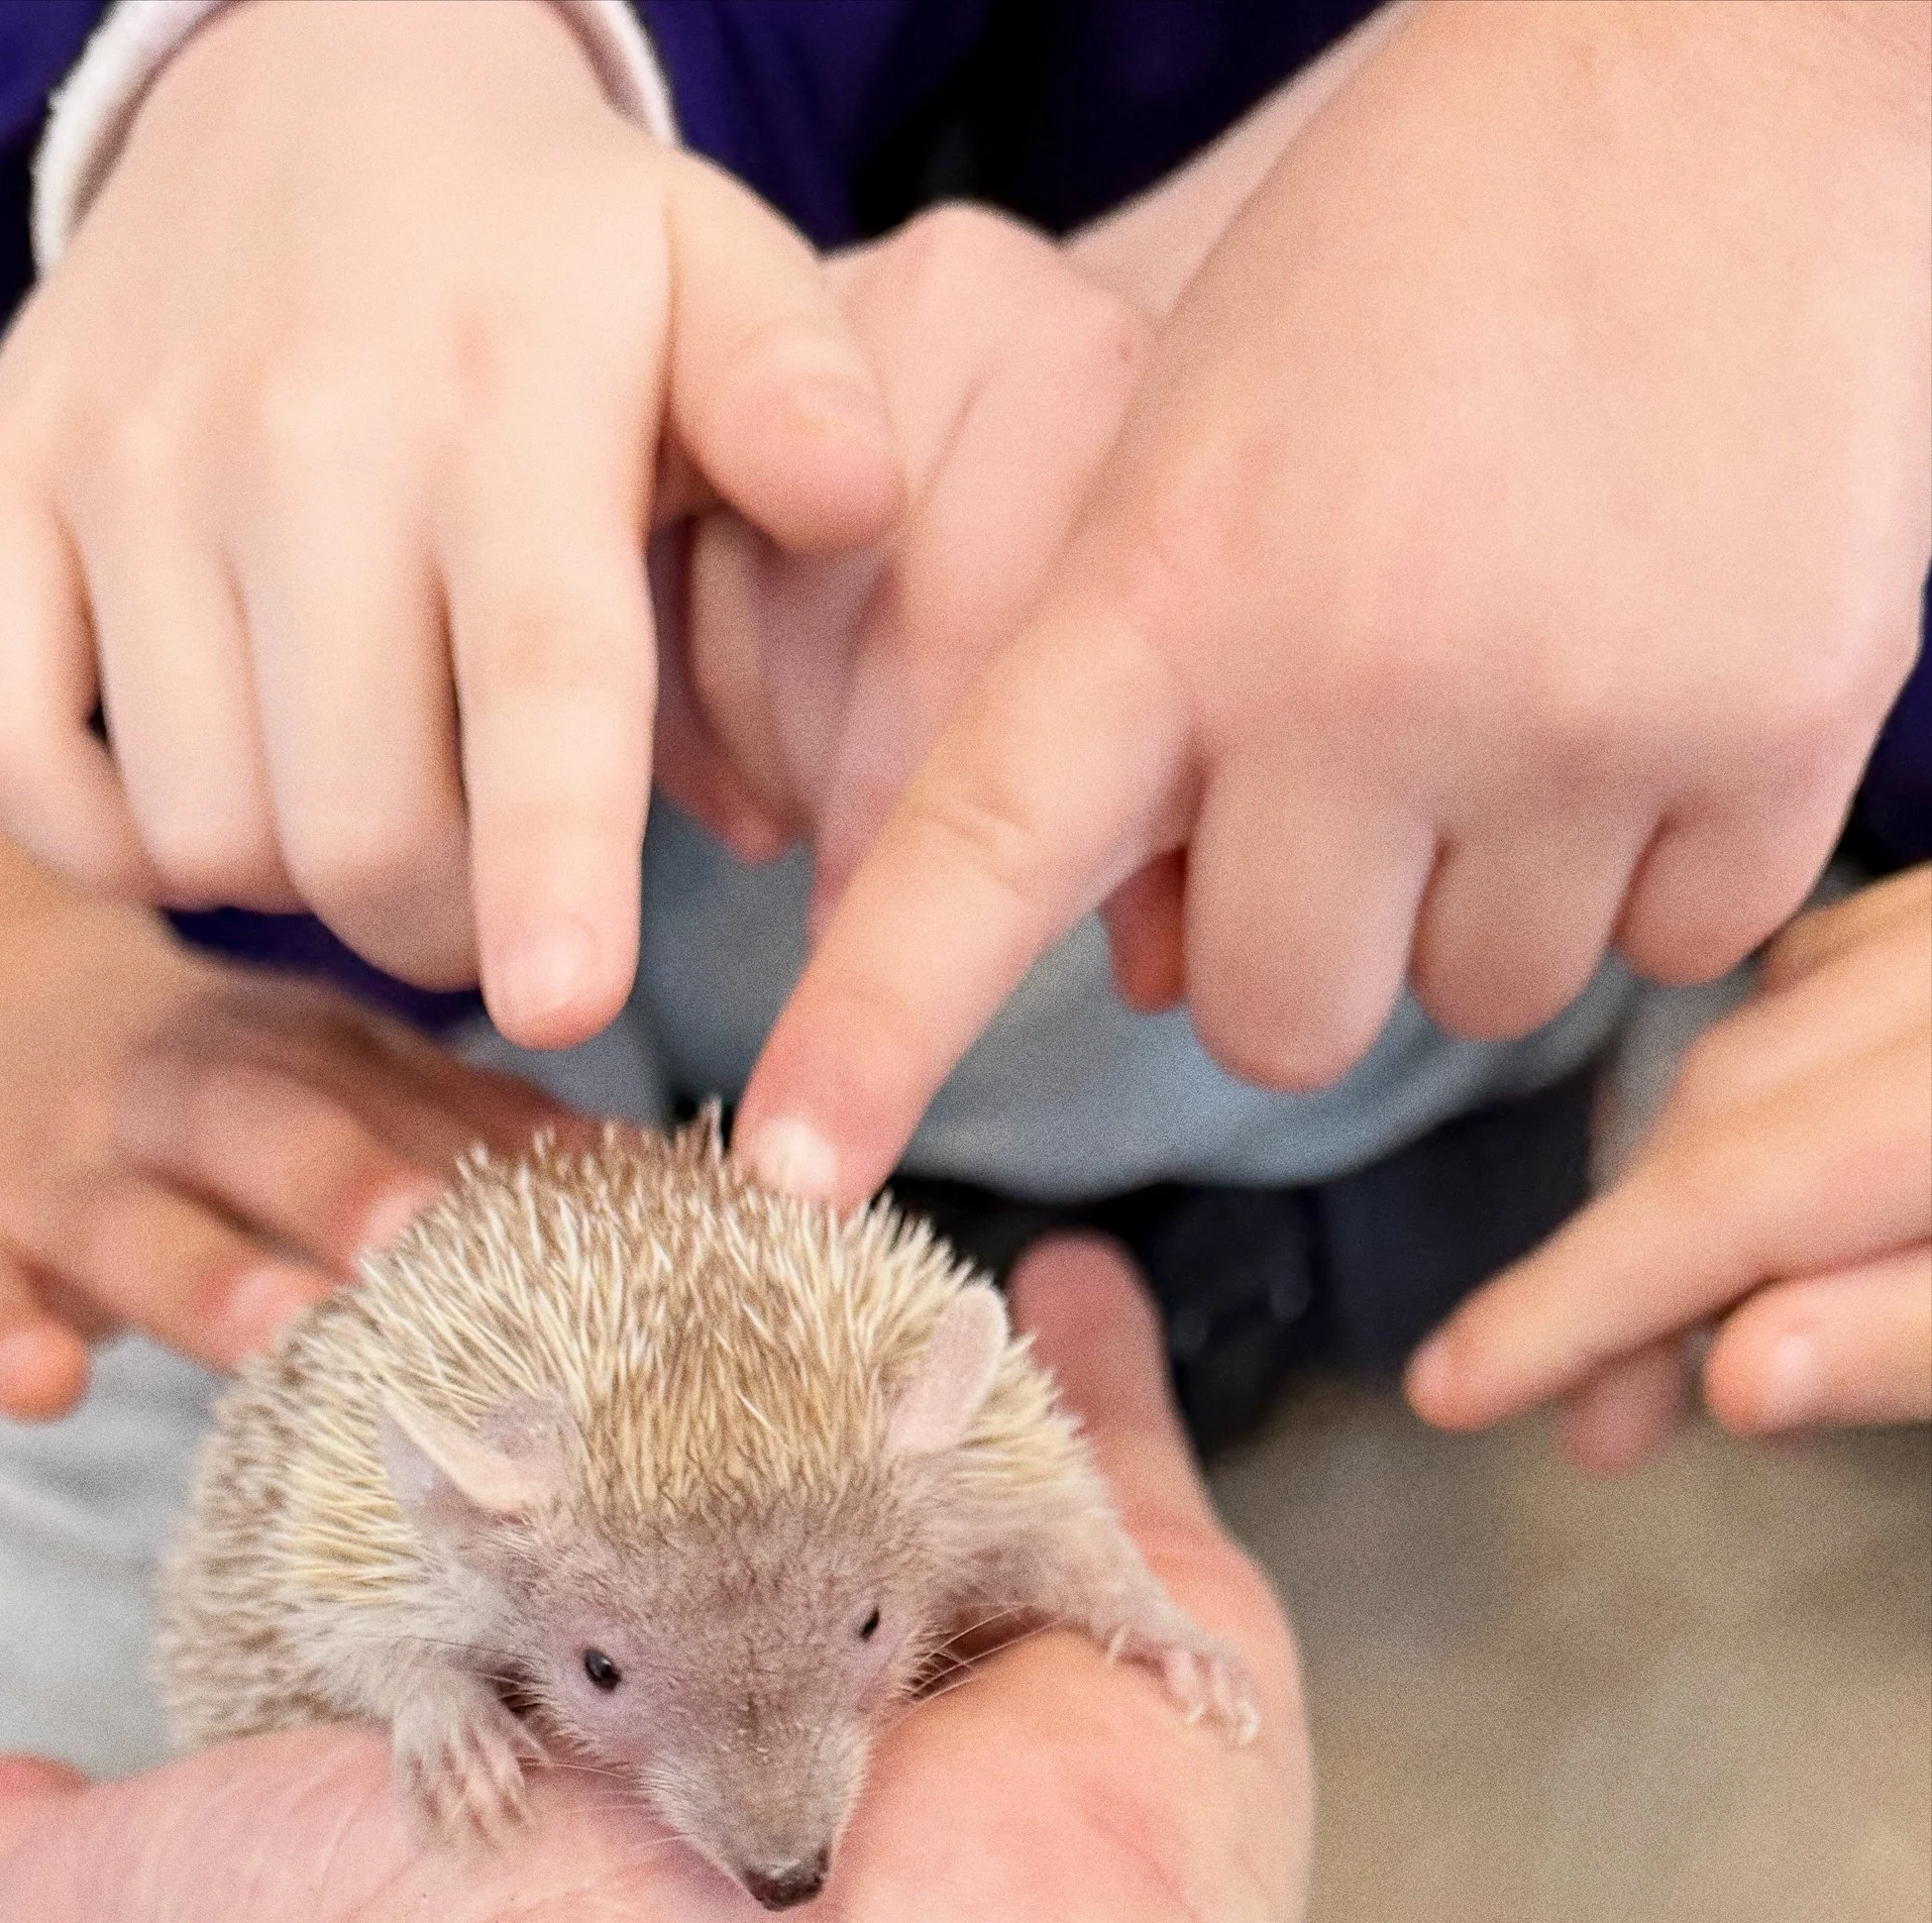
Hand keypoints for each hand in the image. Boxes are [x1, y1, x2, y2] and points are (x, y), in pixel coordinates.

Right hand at [0, 0, 901, 1046]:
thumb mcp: (714, 271)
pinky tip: (207, 789)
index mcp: (508, 400)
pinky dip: (108, 836)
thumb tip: (859, 500)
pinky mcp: (0, 484)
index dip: (553, 863)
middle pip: (358, 825)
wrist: (313, 75)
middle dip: (442, 928)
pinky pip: (10, 758)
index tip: (566, 1005)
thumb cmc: (550, 254)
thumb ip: (796, 396)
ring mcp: (128, 458)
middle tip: (492, 905)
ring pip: (202, 827)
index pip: (537, 677)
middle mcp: (300, 429)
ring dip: (293, 883)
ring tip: (367, 806)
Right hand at [0, 775, 556, 1423]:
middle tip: (420, 1241)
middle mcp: (175, 1094)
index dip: (483, 1158)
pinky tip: (36, 1385)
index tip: (585, 1221)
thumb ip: (483, 1139)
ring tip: (275, 1333)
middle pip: (259, 1127)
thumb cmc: (226, 1092)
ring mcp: (59, 1170)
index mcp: (294, 1052)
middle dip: (340, 1182)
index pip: (396, 1098)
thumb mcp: (346, 1082)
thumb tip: (680, 1191)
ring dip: (200, 1275)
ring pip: (126, 1216)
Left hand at [733, 0, 1931, 1208]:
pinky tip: (1662, 687)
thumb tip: (1141, 964)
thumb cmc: (1420, 258)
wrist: (1720, 67)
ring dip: (1482, 904)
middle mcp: (1360, 674)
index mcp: (1177, 581)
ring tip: (1526, 692)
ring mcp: (1577, 715)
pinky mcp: (1775, 731)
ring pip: (1475, 1004)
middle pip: (1272, 1021)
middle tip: (1358, 782)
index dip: (876, 1024)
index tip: (793, 1167)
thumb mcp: (1199, 437)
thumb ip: (1139, 692)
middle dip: (1298, 945)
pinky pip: (1671, 947)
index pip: (985, 850)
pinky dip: (1662, 866)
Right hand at [1409, 864, 1931, 1468]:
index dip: (1582, 1301)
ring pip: (1764, 1021)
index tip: (1454, 1387)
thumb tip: (1740, 1376)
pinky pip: (1841, 963)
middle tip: (1600, 1421)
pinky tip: (1777, 1162)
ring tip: (1676, 1319)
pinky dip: (1778, 1071)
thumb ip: (1924, 1336)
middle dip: (1635, 1266)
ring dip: (1690, 1171)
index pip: (1730, 1188)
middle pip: (1726, 1098)